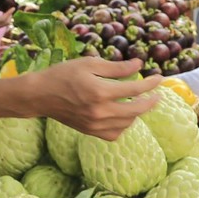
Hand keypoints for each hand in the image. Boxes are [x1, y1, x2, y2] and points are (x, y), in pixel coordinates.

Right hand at [24, 56, 159, 139]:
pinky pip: (114, 134)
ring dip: (137, 113)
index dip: (150, 83)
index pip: (135, 89)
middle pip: (136, 110)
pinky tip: (123, 116)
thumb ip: (117, 67)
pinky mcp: (90, 131)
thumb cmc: (63, 75)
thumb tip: (139, 65)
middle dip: (150, 101)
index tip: (159, 78)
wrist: (40, 95)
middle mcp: (100, 111)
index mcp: (101, 92)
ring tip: (138, 102)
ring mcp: (95, 124)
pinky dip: (123, 126)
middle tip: (157, 94)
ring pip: (127, 123)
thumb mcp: (89, 64)